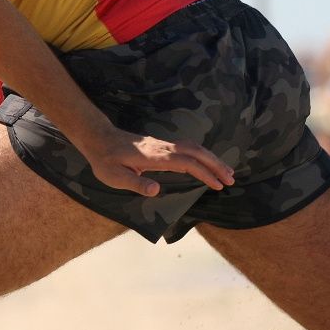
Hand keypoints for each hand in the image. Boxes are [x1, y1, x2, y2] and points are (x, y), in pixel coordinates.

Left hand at [78, 126, 235, 196]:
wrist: (98, 138)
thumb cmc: (105, 160)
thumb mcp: (114, 176)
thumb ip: (135, 183)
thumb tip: (156, 191)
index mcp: (153, 157)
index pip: (185, 163)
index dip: (204, 173)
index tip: (218, 185)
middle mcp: (161, 148)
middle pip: (195, 151)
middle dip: (215, 164)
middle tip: (231, 179)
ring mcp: (162, 145)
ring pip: (192, 147)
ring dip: (211, 159)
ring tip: (226, 173)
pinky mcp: (160, 146)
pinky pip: (186, 148)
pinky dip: (201, 155)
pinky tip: (207, 163)